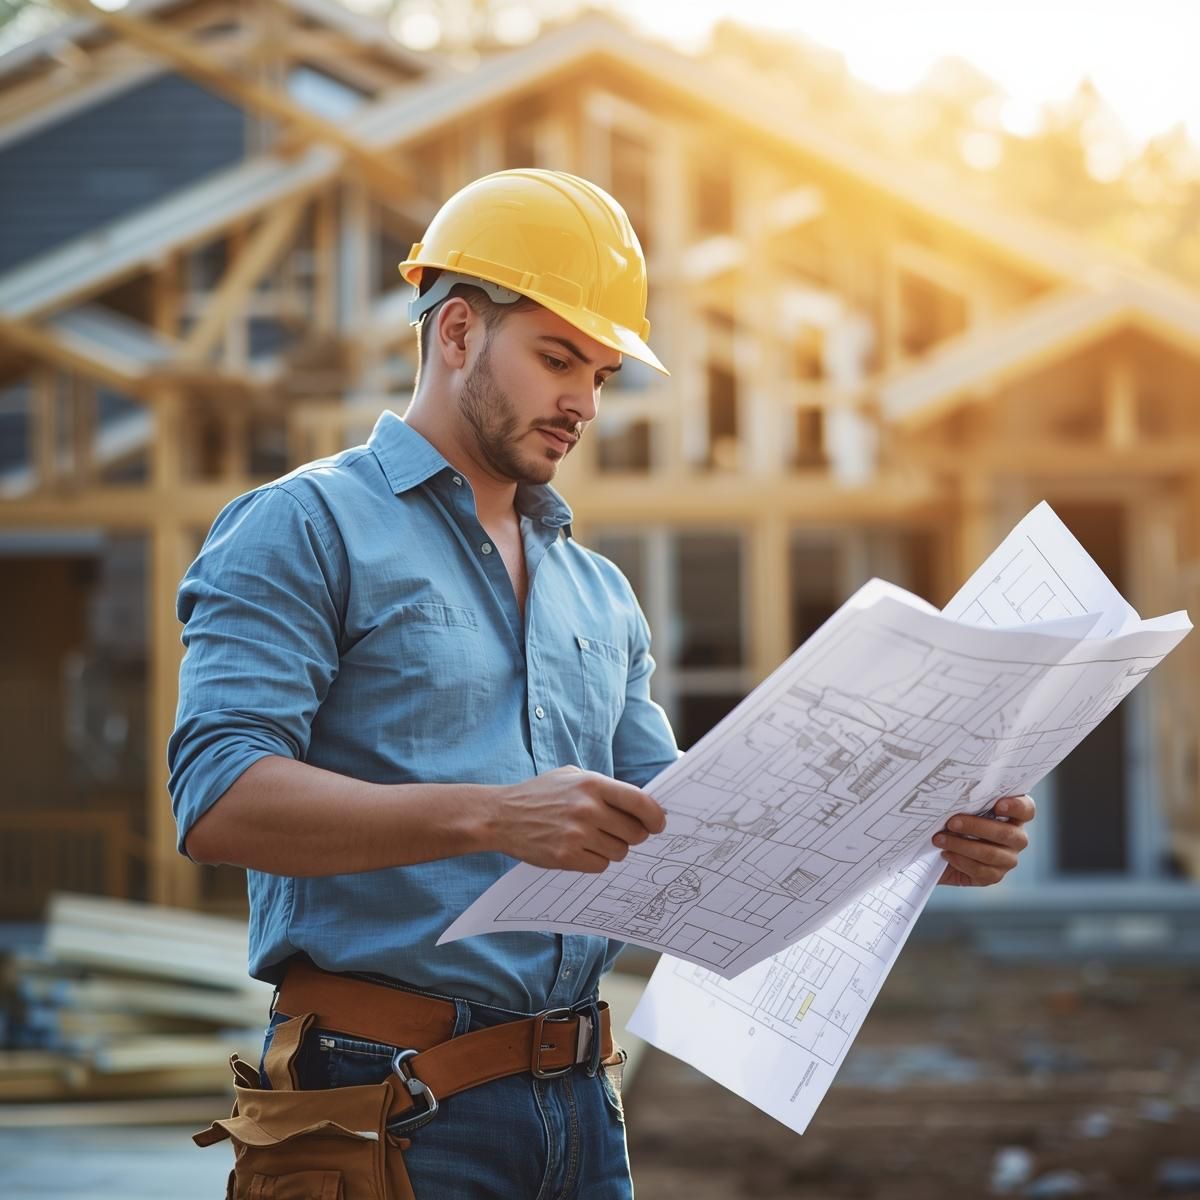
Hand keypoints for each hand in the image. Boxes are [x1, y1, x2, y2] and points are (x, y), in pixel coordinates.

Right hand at [492, 766, 666, 873]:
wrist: (501, 815)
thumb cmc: (540, 794)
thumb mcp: (572, 776)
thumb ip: (605, 787)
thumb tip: (642, 803)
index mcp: (592, 784)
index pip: (641, 802)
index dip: (656, 816)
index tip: (658, 824)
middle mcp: (587, 808)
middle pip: (635, 833)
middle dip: (634, 835)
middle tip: (620, 832)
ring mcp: (576, 834)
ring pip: (620, 852)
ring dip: (613, 849)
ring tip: (594, 839)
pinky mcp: (565, 857)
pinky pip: (600, 866)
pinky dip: (596, 861)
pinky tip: (581, 850)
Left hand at [933, 794, 1034, 886]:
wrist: (937, 850)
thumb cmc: (952, 822)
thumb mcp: (960, 808)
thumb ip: (966, 801)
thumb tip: (955, 793)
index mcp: (1013, 816)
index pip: (1026, 810)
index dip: (1016, 806)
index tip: (997, 805)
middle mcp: (1016, 838)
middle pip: (1006, 833)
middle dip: (976, 826)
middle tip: (952, 822)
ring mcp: (1007, 859)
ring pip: (991, 854)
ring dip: (962, 845)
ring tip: (940, 839)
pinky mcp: (994, 876)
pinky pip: (981, 871)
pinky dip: (960, 861)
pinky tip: (946, 854)